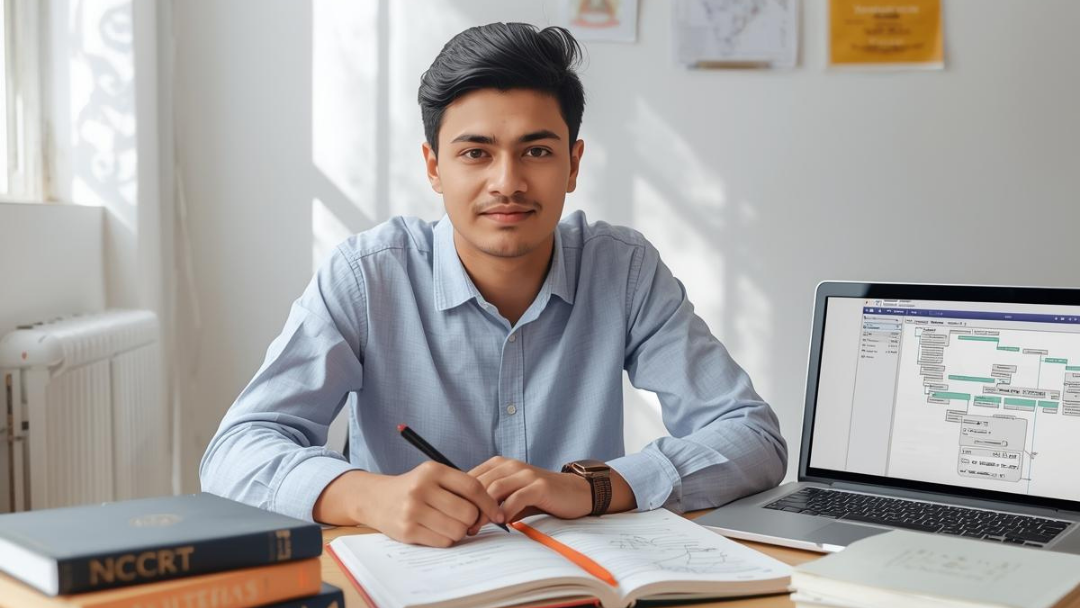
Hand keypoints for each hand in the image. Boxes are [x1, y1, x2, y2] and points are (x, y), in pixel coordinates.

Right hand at [317, 463, 504, 546]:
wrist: (375, 498)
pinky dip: (446, 539)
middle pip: (467, 512)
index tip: (497, 513)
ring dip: (459, 531)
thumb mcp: (433, 476)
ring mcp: (413, 510)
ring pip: (457, 530)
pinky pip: (443, 541)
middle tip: (466, 520)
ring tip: (449, 524)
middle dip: (472, 520)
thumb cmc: (414, 488)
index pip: (472, 487)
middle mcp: (422, 488)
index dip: (489, 503)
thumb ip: (460, 487)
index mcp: (433, 470)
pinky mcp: (407, 531)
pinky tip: (437, 530)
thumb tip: (492, 510)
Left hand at [468, 457, 592, 526]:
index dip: (460, 497)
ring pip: (495, 490)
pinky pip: (517, 498)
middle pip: (480, 484)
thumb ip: (491, 500)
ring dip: (483, 511)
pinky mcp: (540, 485)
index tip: (453, 517)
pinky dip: (506, 511)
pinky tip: (502, 523)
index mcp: (500, 464)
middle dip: (469, 506)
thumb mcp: (511, 495)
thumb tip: (465, 516)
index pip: (471, 478)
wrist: (574, 492)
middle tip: (462, 527)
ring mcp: (526, 474)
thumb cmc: (539, 497)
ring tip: (476, 528)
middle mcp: (511, 465)